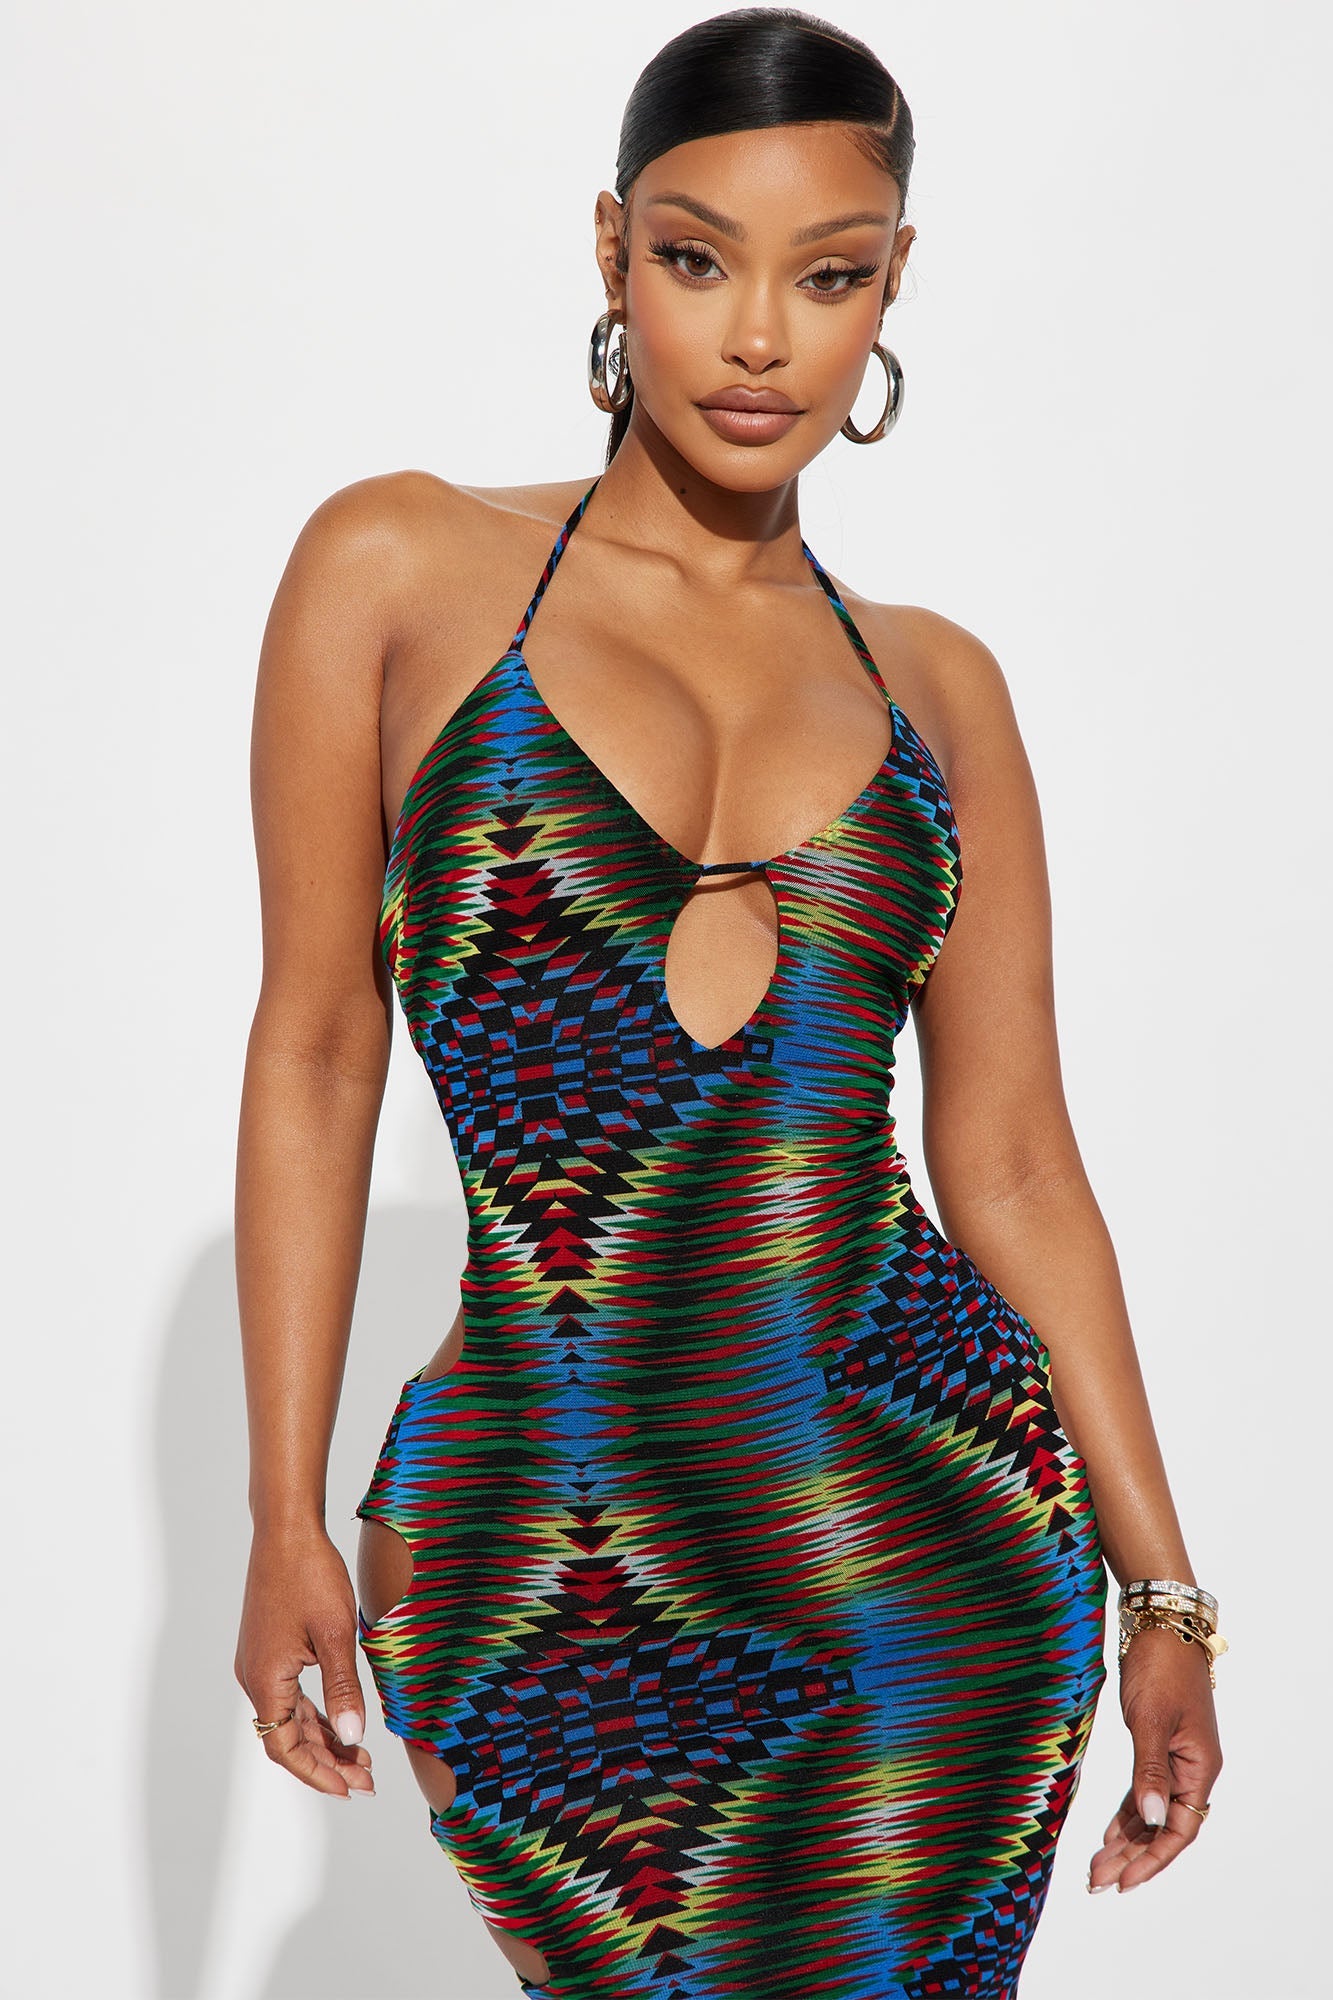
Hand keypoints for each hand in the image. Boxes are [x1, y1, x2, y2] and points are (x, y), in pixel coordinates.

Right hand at [234, 1522, 375, 1796]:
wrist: (286, 1529)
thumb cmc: (310, 1574)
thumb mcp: (336, 1633)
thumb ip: (343, 1688)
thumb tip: (353, 1738)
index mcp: (266, 1679)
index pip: (285, 1748)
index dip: (318, 1773)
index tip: (351, 1789)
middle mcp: (255, 1676)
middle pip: (287, 1738)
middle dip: (327, 1761)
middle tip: (366, 1779)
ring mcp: (260, 1662)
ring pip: (290, 1717)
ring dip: (323, 1738)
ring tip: (361, 1755)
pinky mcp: (270, 1648)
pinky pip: (290, 1695)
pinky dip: (315, 1713)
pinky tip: (341, 1720)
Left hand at [1088, 1624, 1221, 1891]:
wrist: (1160, 1622)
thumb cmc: (1160, 1665)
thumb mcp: (1152, 1719)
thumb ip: (1151, 1770)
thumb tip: (1153, 1820)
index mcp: (1199, 1767)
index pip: (1180, 1829)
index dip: (1152, 1859)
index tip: (1123, 1882)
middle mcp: (1191, 1768)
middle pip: (1164, 1827)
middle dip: (1132, 1857)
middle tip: (1097, 1881)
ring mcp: (1175, 1757)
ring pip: (1152, 1811)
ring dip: (1127, 1839)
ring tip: (1097, 1866)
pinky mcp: (1156, 1743)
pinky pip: (1144, 1790)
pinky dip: (1127, 1813)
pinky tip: (1109, 1833)